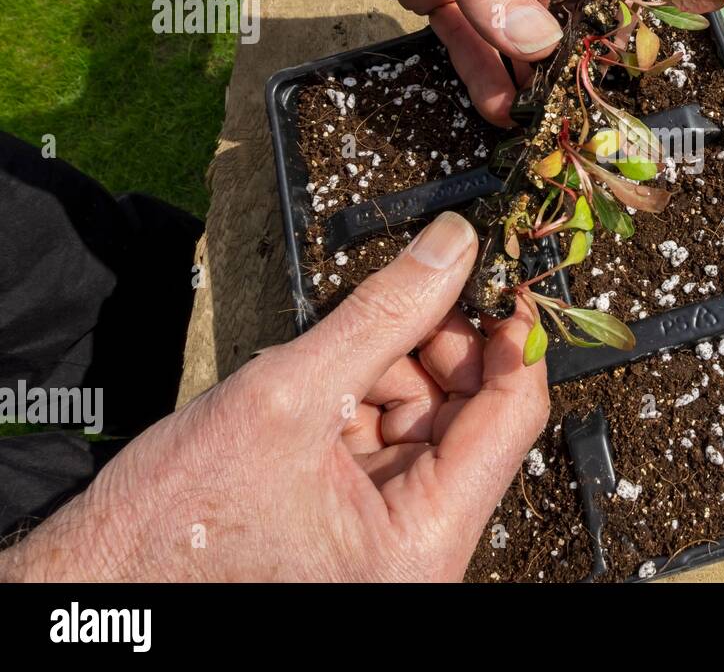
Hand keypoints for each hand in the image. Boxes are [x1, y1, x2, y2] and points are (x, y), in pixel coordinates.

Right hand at [0, 212, 548, 580]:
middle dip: (439, 348)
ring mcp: (394, 538)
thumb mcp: (285, 395)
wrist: (103, 583)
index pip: (511, 416)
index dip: (512, 335)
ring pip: (432, 420)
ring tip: (332, 360)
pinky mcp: (364, 523)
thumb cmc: (172, 525)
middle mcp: (421, 550)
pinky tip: (323, 388)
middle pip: (474, 415)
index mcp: (421, 542)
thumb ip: (382, 314)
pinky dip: (367, 397)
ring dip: (394, 369)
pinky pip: (393, 441)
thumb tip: (452, 248)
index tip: (499, 276)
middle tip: (404, 299)